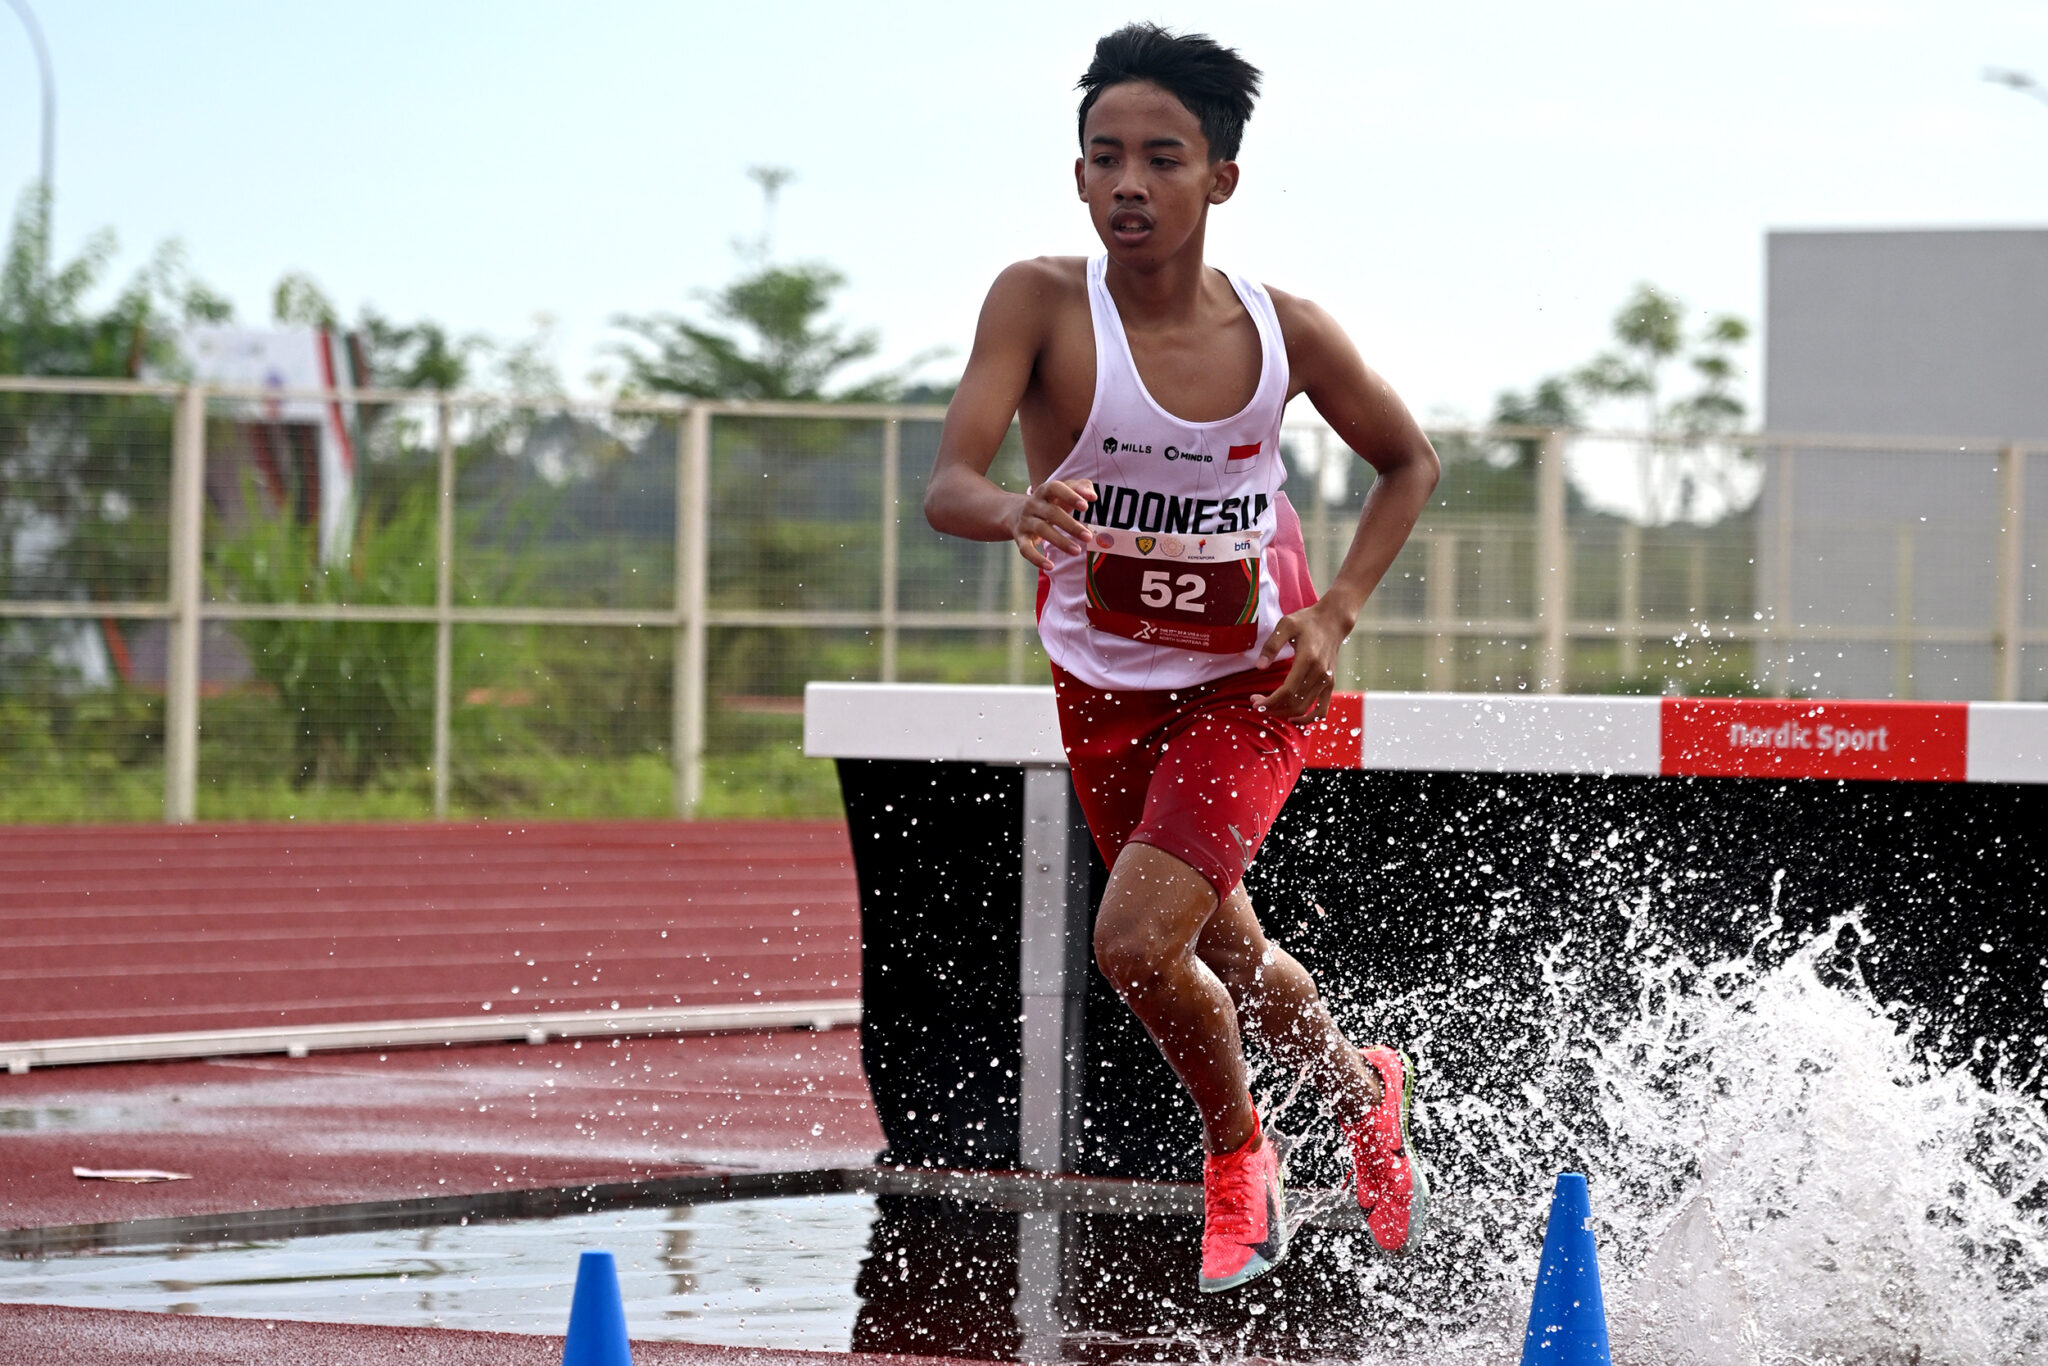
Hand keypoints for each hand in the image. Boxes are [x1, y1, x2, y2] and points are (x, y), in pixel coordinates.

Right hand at [1007, 478, 1097, 571]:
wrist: (1014, 512)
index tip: (1086, 506)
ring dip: (1060, 541)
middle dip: (1070, 525)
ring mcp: (1025, 521)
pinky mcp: (1020, 538)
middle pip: (1051, 512)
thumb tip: (1092, 496)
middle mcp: (1032, 505)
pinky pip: (1026, 549)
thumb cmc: (1049, 502)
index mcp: (1044, 491)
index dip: (1070, 496)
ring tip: (1077, 551)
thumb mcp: (1062, 492)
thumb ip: (1080, 487)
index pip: (1055, 488)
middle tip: (1088, 537)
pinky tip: (1050, 566)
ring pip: (1041, 530)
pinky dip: (1037, 559)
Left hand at [1250, 600, 1347, 721]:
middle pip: (1294, 703)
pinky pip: (1321, 710)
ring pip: (1304, 708)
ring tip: (1268, 708)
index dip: (1270, 701)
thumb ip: (1271, 645)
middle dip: (1272, 708)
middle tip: (1256, 704)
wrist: (1332, 621)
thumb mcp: (1285, 625)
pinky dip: (1308, 719)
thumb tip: (1259, 667)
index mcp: (1308, 659)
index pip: (1287, 691)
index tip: (1254, 703)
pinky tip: (1293, 719)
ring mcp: (1326, 680)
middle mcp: (1319, 673)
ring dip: (1284, 713)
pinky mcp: (1330, 684)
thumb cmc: (1306, 621)